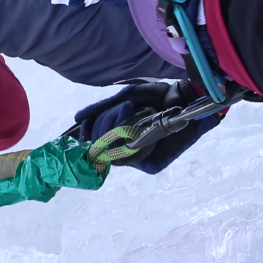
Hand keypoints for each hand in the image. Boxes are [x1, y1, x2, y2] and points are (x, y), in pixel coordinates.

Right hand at [71, 80, 223, 173]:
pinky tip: (149, 121)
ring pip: (116, 153)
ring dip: (122, 127)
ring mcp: (139, 160)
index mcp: (118, 136)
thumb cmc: (157, 97)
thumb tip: (78, 118)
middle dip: (107, 124)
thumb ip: (103, 108)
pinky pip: (135, 155)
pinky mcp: (152, 166)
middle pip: (101, 147)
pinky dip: (139, 136)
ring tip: (137, 109)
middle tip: (126, 106)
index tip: (85, 125)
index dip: (90, 133)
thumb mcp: (127, 97)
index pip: (94, 142)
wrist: (185, 99)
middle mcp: (126, 151)